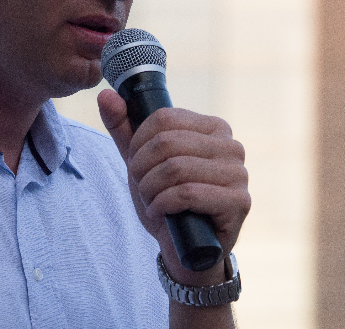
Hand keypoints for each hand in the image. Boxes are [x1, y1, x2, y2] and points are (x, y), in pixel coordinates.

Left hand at [97, 89, 250, 284]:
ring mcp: (239, 173)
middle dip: (142, 169)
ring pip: (175, 168)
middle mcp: (231, 145)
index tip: (137, 163)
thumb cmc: (167, 200)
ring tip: (151, 201)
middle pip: (167, 142)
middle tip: (142, 186)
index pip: (164, 118)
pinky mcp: (239, 201)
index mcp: (213, 127)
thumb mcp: (141, 161)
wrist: (186, 250)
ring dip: (150, 189)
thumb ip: (123, 128)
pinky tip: (161, 213)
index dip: (139, 143)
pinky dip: (163, 204)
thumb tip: (105, 95)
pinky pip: (188, 193)